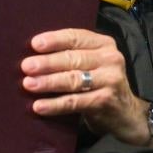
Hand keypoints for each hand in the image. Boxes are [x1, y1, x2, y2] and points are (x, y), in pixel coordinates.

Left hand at [20, 28, 149, 144]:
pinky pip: (75, 102)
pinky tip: (39, 106)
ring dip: (49, 82)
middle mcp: (110, 59)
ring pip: (74, 79)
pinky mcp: (105, 100)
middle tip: (26, 66)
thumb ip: (73, 56)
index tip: (34, 44)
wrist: (126, 114)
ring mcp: (110, 80)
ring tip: (28, 84)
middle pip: (74, 58)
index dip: (55, 40)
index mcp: (104, 44)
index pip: (77, 37)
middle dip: (48, 63)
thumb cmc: (100, 85)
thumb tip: (34, 54)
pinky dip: (55, 104)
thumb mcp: (93, 64)